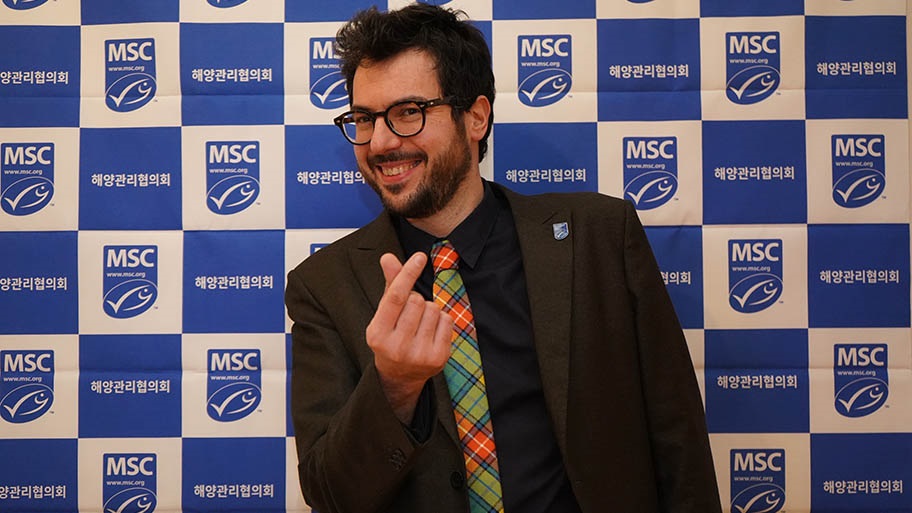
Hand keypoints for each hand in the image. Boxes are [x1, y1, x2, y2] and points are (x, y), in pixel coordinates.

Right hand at [366, 252, 452, 422]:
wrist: (401, 376)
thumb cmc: (392, 336)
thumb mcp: (384, 314)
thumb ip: (390, 285)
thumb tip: (388, 257)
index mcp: (378, 334)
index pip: (395, 297)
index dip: (407, 274)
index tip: (419, 257)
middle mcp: (397, 346)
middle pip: (417, 301)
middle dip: (416, 300)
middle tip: (409, 316)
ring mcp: (419, 354)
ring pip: (433, 308)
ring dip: (429, 310)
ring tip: (419, 325)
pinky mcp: (438, 358)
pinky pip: (447, 320)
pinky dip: (441, 320)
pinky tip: (431, 332)